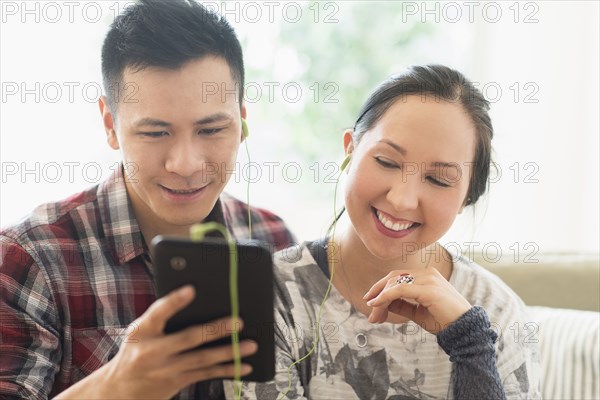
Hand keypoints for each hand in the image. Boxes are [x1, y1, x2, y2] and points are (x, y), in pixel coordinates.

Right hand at [56, 285, 256, 398]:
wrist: (118, 390)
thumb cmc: (136, 350)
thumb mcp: (140, 330)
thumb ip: (163, 315)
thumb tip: (196, 295)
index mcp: (141, 331)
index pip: (157, 312)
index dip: (174, 301)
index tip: (191, 289)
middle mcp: (153, 351)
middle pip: (189, 338)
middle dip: (216, 329)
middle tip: (239, 321)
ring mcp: (166, 369)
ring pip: (203, 359)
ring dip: (230, 352)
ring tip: (251, 345)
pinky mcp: (177, 381)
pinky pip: (206, 374)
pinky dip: (227, 370)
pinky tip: (244, 366)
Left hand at [363, 268, 471, 333]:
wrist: (465, 331)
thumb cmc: (443, 321)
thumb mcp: (417, 312)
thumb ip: (401, 305)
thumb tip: (382, 302)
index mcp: (427, 276)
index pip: (398, 277)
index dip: (382, 289)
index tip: (370, 302)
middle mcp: (427, 273)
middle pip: (394, 277)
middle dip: (378, 293)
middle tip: (370, 311)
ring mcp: (429, 279)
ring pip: (395, 283)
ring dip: (380, 298)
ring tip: (374, 314)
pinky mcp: (428, 289)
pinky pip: (400, 289)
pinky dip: (385, 296)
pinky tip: (376, 304)